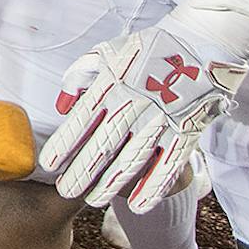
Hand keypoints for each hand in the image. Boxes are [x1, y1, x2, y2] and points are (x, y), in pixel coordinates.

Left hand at [39, 0, 248, 211]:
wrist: (200, 43)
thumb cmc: (146, 50)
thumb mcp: (105, 54)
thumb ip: (78, 78)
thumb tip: (59, 106)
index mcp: (111, 86)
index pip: (81, 121)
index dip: (64, 145)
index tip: (48, 165)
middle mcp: (133, 106)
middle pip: (103, 146)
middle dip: (82, 172)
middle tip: (65, 191)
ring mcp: (161, 121)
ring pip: (131, 160)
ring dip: (111, 184)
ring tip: (93, 201)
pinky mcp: (186, 131)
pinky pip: (168, 165)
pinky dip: (152, 186)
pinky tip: (137, 204)